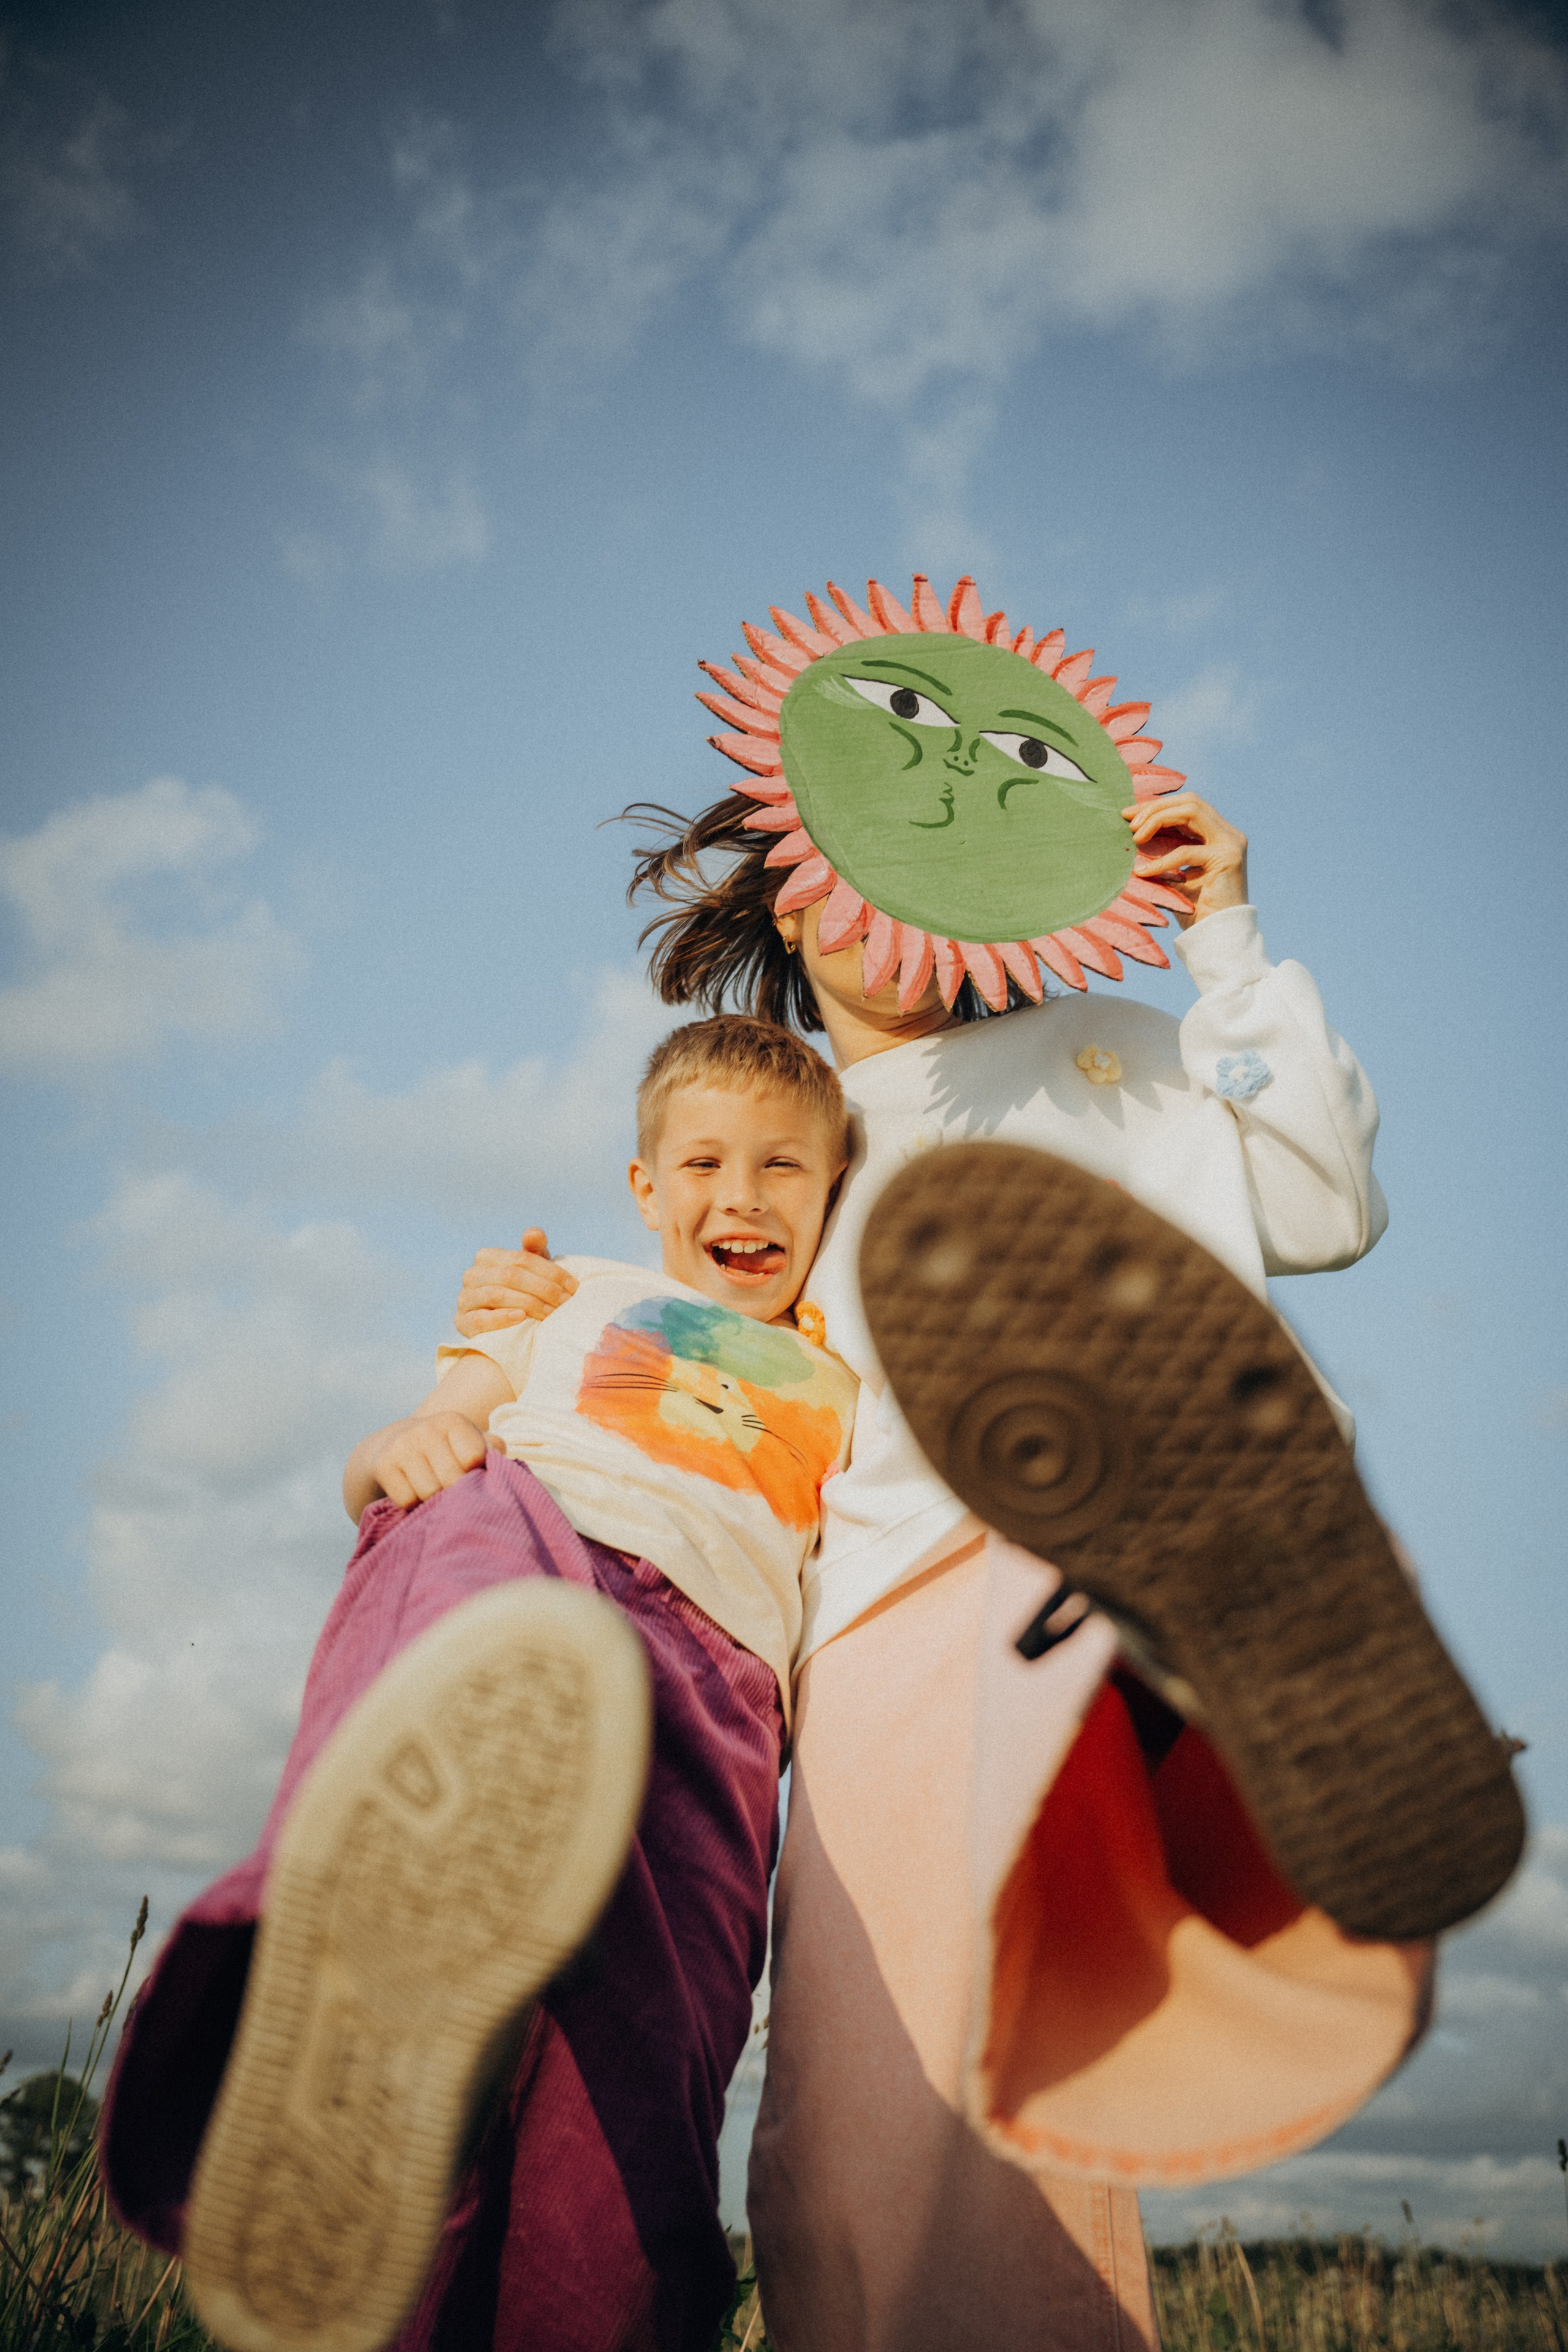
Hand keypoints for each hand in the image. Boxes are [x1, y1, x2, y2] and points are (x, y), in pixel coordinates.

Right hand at [370, 1411, 497, 1507]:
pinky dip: (412, 1503)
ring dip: (432, 1499)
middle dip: (454, 1491)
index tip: (468, 1473)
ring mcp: (402, 1445)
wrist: (392, 1446)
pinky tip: (412, 1490)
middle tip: (448, 1486)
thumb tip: (498, 1455)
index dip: (474, 1474)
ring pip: (429, 1492)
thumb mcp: (468, 1443)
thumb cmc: (443, 1450)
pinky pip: (407, 1500)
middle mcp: (427, 1428)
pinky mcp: (382, 1464)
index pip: (474, 1458)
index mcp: (453, 1421)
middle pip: (452, 1479)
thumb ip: (491, 1448)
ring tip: (431, 1488)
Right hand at [454, 1229, 577, 1336]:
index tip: (573, 1286)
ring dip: (529, 1304)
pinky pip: (480, 1319)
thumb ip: (534, 1249)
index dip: (550, 1272)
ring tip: (551, 1313)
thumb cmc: (522, 1289)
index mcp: (486, 1257)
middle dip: (543, 1289)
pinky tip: (521, 1318)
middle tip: (566, 1302)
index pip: (521, 1259)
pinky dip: (501, 1318)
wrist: (503, 1323)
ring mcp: (464, 1298)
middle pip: (511, 1276)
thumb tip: (534, 1233)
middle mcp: (471, 1275)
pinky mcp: (462, 1322)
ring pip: (497, 1295)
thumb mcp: (530, 1268)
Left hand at [1122, 794, 1247, 927]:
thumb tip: (1133, 833)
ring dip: (1158, 820)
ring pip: (1191, 812)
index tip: (1128, 814)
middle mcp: (1228, 833)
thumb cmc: (1194, 909)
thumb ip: (1163, 850)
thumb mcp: (1174, 873)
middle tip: (1129, 823)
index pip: (1186, 806)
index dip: (1157, 805)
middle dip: (1156, 807)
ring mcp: (1231, 843)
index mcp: (1217, 834)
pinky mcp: (1228, 858)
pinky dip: (1162, 860)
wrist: (1218, 938)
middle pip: (1190, 801)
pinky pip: (1186, 852)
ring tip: (1136, 837)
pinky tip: (1144, 872)